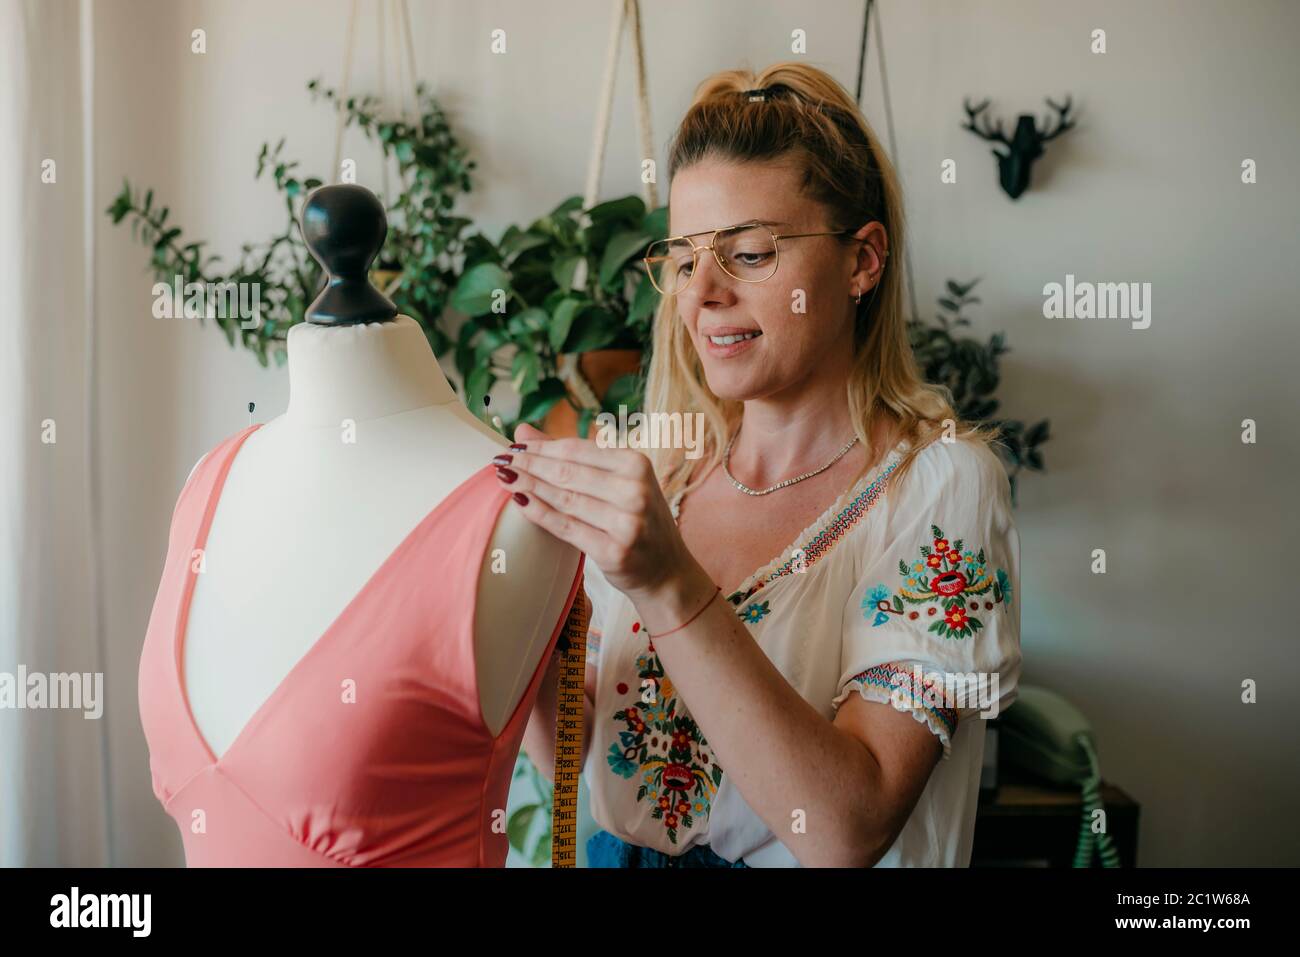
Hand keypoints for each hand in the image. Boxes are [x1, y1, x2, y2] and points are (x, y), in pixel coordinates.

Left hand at [492, 423, 712, 611]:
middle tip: (500, 460)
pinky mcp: (614, 551)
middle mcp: (635, 490)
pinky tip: (519, 502)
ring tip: (504, 478)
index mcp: (637, 463)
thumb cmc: (637, 520)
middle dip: (529, 464)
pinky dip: (539, 514)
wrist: (666, 571)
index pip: (577, 449)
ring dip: (529, 486)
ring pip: (564, 498)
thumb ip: (572, 456)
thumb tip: (523, 432)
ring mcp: (626, 522)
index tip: (514, 447)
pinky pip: (566, 527)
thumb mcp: (617, 481)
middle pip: (568, 472)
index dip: (541, 448)